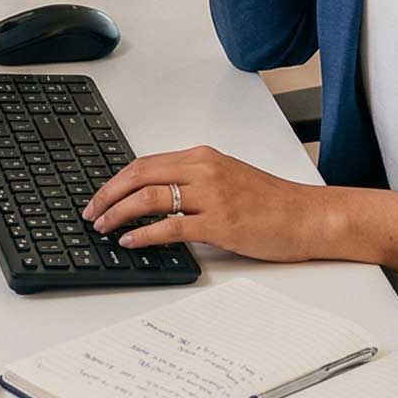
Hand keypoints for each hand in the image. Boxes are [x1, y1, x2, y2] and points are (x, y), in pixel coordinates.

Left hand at [83, 146, 333, 260]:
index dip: (116, 180)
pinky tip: (131, 240)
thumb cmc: (272, 203)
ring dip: (119, 212)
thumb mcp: (228, 179)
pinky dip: (144, 232)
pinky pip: (171, 225)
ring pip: (150, 196)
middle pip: (140, 175)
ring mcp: (212, 195)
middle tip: (91, 212)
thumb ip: (194, 183)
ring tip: (104, 227)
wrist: (307, 216)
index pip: (146, 162)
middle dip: (108, 194)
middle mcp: (204, 169)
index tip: (99, 195)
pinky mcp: (220, 222)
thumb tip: (155, 199)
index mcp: (203, 157)